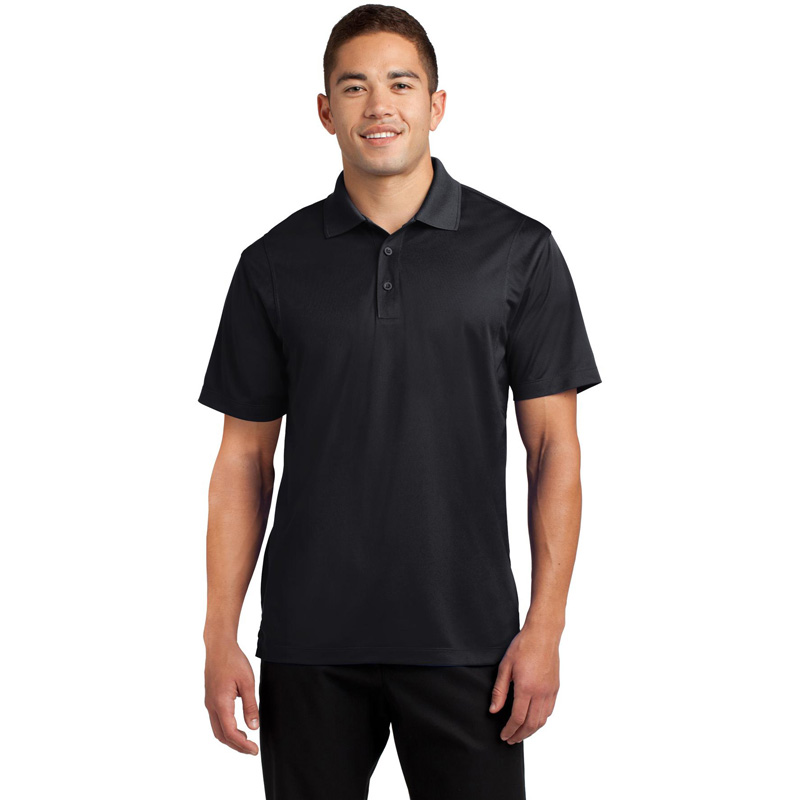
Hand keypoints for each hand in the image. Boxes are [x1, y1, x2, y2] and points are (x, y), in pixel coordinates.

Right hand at [204, 641, 259, 754]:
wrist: (219, 647)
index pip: (230, 733)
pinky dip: (226, 729)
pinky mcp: (210, 698)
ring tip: (246, 741)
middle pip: (221, 735)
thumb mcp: (248, 682)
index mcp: (221, 703)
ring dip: (230, 739)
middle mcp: (211, 706)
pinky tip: (237, 727)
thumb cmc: (233, 661)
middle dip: (236, 746)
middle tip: (251, 749)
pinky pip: (216, 720)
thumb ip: (250, 706)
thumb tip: (254, 727)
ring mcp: (209, 702)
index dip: (243, 745)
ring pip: (217, 729)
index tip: (254, 750)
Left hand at [489, 625, 559, 743]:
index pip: (518, 718)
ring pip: (542, 720)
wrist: (543, 634)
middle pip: (531, 724)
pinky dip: (541, 720)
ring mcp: (550, 691)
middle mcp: (540, 693)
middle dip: (520, 735)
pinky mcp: (555, 688)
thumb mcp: (505, 666)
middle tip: (511, 740)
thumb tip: (494, 710)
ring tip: (521, 733)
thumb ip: (499, 690)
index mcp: (526, 688)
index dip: (510, 730)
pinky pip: (549, 710)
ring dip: (531, 730)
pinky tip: (533, 720)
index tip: (503, 736)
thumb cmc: (523, 646)